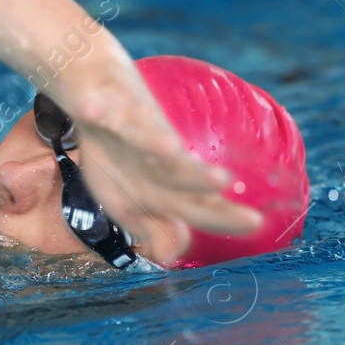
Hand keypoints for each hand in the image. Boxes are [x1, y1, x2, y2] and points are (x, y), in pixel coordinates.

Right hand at [64, 71, 262, 265]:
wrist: (96, 87)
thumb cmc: (117, 151)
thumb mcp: (130, 199)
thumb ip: (155, 226)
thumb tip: (171, 256)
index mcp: (164, 182)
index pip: (198, 202)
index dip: (221, 214)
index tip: (256, 223)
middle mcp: (154, 153)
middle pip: (177, 169)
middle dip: (196, 177)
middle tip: (224, 181)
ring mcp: (129, 126)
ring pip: (143, 134)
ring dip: (153, 142)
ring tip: (168, 150)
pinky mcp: (102, 102)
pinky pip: (97, 106)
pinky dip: (93, 107)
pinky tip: (88, 109)